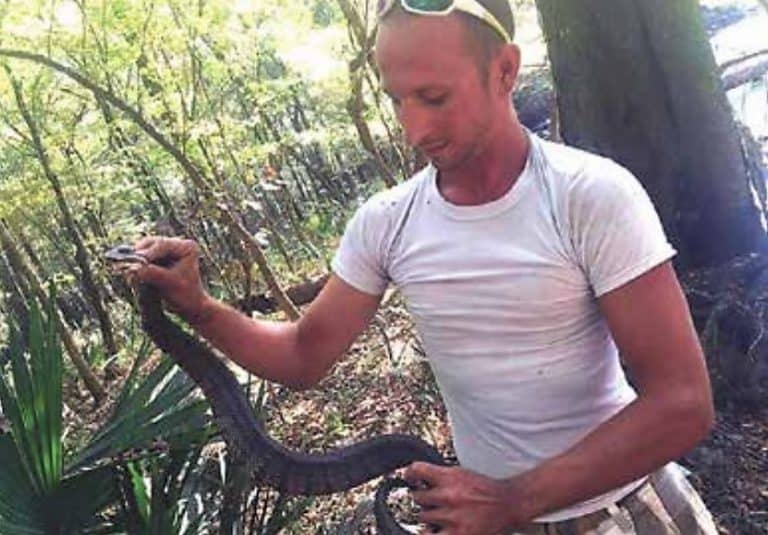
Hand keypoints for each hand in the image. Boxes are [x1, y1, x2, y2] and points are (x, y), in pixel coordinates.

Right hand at [133, 236, 209, 322]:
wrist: (189, 305)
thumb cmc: (185, 295)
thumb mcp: (169, 283)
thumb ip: (152, 273)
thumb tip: (132, 269)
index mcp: (186, 247)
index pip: (162, 245)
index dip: (147, 252)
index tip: (134, 261)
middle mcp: (177, 244)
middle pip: (151, 244)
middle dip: (138, 254)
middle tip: (126, 264)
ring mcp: (167, 250)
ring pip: (144, 249)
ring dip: (135, 259)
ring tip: (128, 271)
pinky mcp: (158, 258)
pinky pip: (142, 257)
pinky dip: (136, 264)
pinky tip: (131, 273)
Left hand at [404, 462, 531, 534]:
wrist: (509, 503)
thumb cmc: (485, 489)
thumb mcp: (461, 474)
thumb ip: (441, 477)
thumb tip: (421, 481)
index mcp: (449, 477)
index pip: (417, 470)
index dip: (409, 473)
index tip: (409, 478)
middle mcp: (448, 495)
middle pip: (417, 497)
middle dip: (423, 499)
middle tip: (432, 501)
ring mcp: (451, 517)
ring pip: (422, 517)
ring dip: (429, 517)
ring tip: (440, 516)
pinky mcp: (457, 534)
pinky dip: (433, 532)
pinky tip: (438, 528)